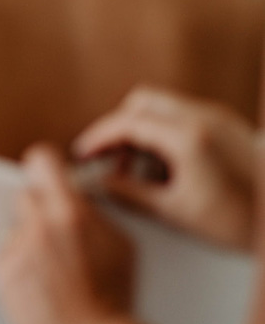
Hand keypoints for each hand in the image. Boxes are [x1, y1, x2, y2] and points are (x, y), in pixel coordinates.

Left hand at [0, 145, 135, 323]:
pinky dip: (17, 267)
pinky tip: (38, 288)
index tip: (49, 177)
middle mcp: (39, 225)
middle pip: (25, 194)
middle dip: (39, 210)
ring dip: (27, 242)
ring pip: (14, 229)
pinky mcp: (3, 274)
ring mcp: (18, 250)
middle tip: (54, 236)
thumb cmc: (114, 296)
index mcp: (71, 212)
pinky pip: (6, 256)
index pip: (41, 159)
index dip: (45, 167)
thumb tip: (76, 196)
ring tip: (49, 272)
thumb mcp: (120, 244)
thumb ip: (93, 214)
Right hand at [73, 87, 256, 249]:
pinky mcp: (228, 125)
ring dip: (142, 132)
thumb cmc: (240, 221)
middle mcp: (204, 117)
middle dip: (119, 128)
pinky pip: (184, 117)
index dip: (98, 138)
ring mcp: (218, 118)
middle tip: (107, 160)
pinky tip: (166, 169)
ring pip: (163, 107)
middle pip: (142, 103)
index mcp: (189, 137)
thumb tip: (98, 186)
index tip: (84, 155)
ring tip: (138, 173)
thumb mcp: (175, 212)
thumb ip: (129, 194)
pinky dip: (165, 135)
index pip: (128, 122)